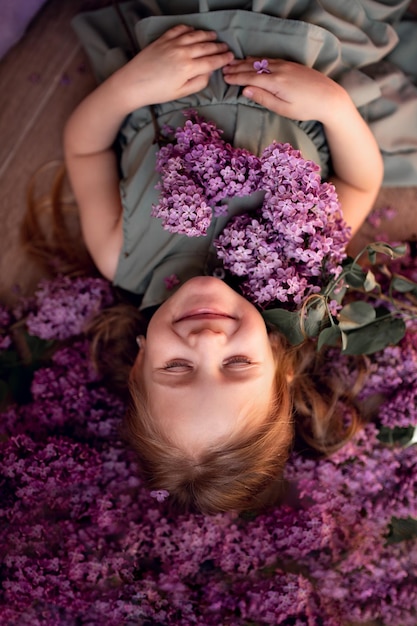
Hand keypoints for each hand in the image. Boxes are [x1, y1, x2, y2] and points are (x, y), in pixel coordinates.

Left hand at [115, 24, 233, 110]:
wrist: (133, 84)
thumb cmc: (157, 92)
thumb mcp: (181, 93)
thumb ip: (198, 83)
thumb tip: (208, 73)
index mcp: (189, 68)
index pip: (212, 61)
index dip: (223, 58)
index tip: (231, 57)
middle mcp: (183, 52)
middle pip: (206, 46)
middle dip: (218, 47)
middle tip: (226, 47)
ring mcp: (173, 43)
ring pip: (195, 35)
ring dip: (207, 35)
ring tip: (214, 37)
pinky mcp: (163, 39)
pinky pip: (180, 29)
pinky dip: (189, 29)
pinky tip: (193, 31)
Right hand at [223, 58, 345, 122]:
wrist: (329, 97)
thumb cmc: (306, 108)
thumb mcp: (283, 109)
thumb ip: (263, 99)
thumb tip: (245, 90)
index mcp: (275, 82)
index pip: (250, 78)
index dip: (236, 77)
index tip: (224, 78)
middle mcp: (279, 70)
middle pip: (253, 67)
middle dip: (237, 68)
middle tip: (224, 69)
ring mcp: (286, 65)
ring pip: (261, 62)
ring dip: (245, 62)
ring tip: (233, 63)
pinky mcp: (291, 64)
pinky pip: (269, 60)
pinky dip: (257, 60)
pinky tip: (253, 61)